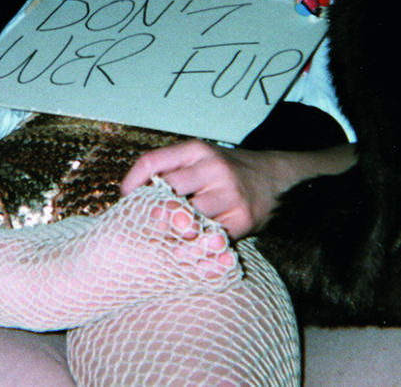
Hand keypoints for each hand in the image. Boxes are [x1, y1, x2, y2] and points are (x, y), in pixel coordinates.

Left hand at [120, 140, 352, 238]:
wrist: (275, 179)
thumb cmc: (226, 172)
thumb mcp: (200, 159)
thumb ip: (171, 171)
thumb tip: (133, 197)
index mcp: (196, 150)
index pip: (152, 162)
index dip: (132, 183)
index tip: (125, 198)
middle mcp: (212, 168)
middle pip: (167, 193)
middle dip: (153, 212)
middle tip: (147, 226)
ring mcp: (229, 193)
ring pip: (187, 219)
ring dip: (173, 233)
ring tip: (167, 240)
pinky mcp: (242, 218)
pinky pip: (209, 238)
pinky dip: (195, 247)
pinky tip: (190, 249)